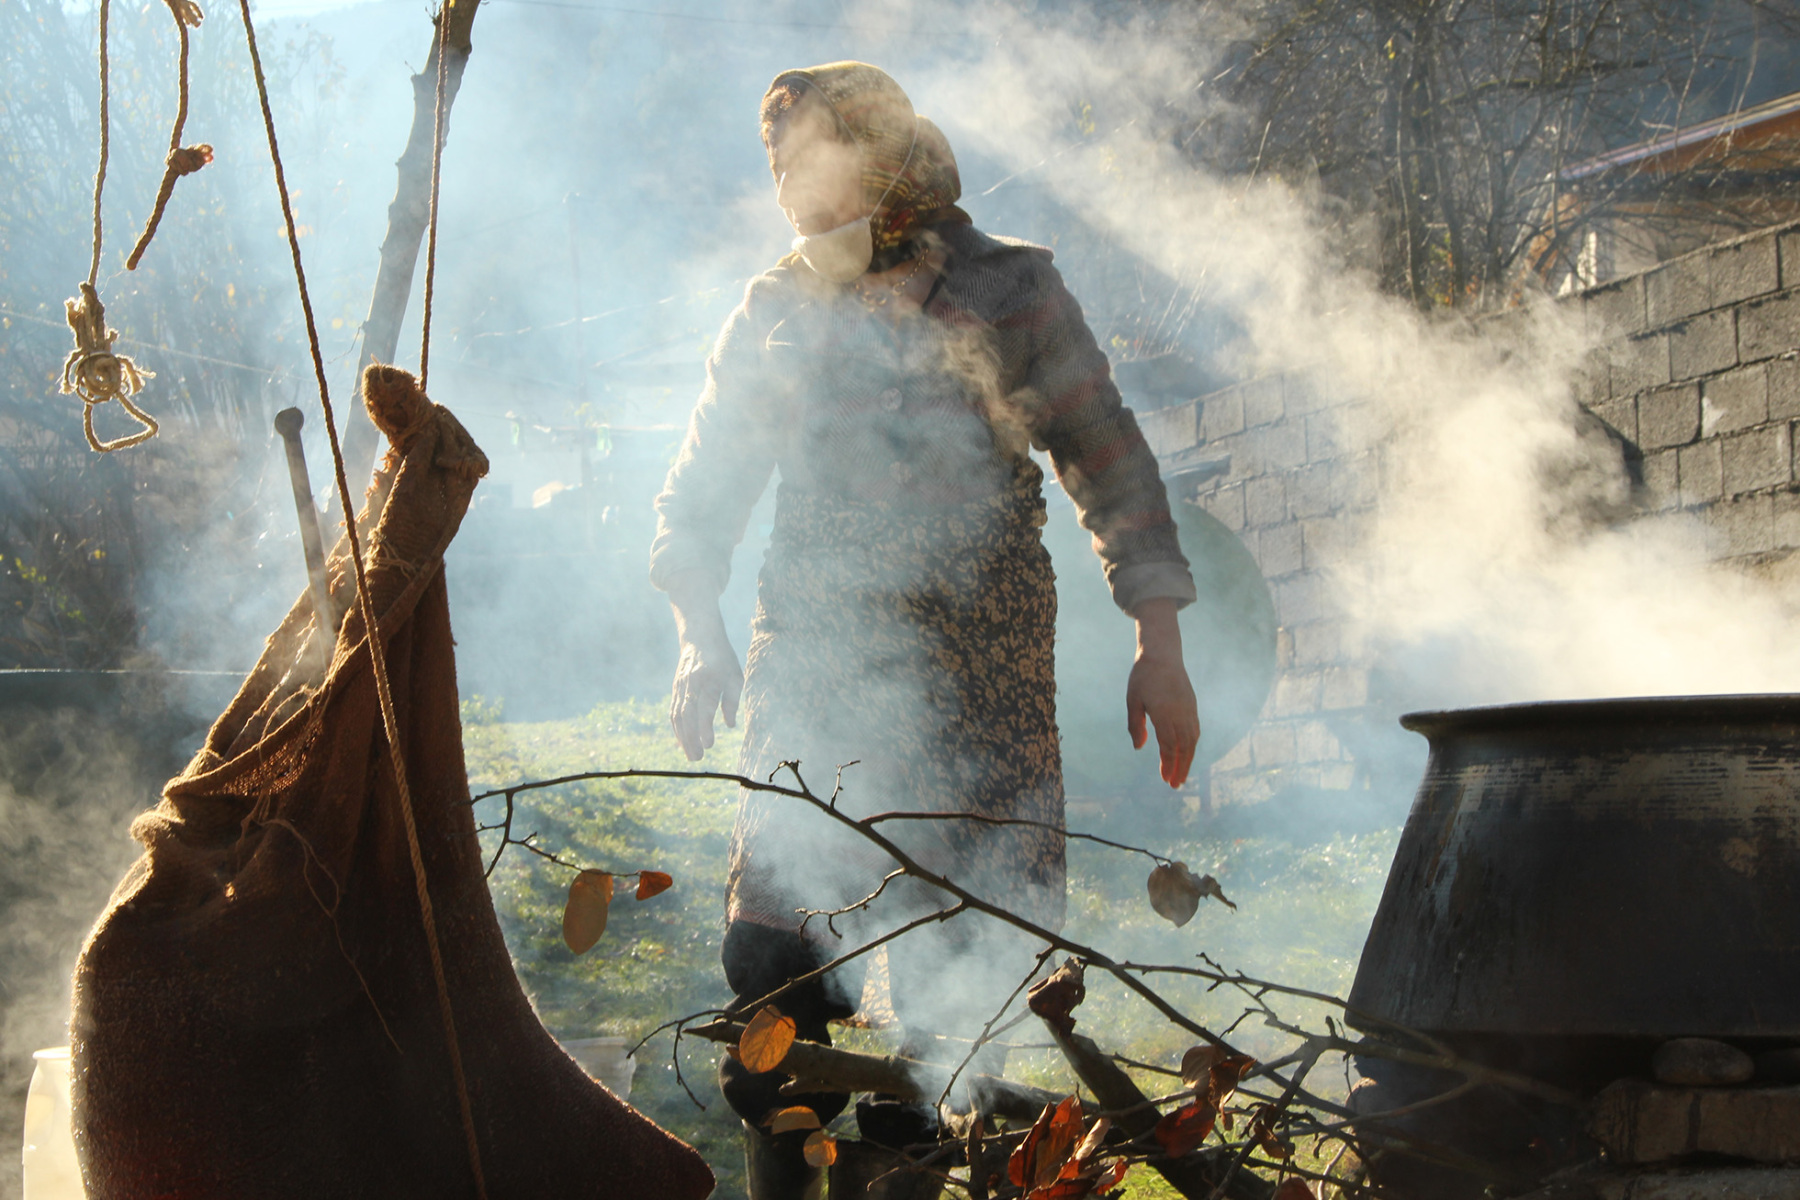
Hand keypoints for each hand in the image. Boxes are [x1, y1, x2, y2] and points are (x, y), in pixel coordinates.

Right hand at [665, 573, 741, 761]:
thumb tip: (729, 725)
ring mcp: (680, 686)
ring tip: (690, 755)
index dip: (705, 727)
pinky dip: (677, 728)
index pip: (705, 707)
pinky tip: (682, 741)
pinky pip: (673, 710)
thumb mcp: (735, 676)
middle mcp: (692, 684)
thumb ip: (732, 701)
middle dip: (690, 738)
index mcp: (709, 679)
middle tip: (697, 758)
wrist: (699, 636)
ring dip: (682, 737)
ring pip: (677, 715)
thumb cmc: (723, 658)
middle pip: (687, 715)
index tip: (709, 744)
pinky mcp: (675, 688)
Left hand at [1126, 597, 1200, 787]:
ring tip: (1182, 773)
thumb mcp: (1133, 700)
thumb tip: (1140, 747)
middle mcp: (1180, 713)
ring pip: (1192, 740)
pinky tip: (1187, 752)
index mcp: (1165, 714)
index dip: (1168, 765)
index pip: (1169, 746)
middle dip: (1180, 768)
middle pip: (1184, 747)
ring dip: (1188, 759)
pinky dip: (1192, 745)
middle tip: (1176, 785)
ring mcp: (1189, 709)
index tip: (1166, 780)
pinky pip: (1195, 729)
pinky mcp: (1192, 704)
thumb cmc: (1143, 676)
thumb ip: (1136, 725)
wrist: (1163, 652)